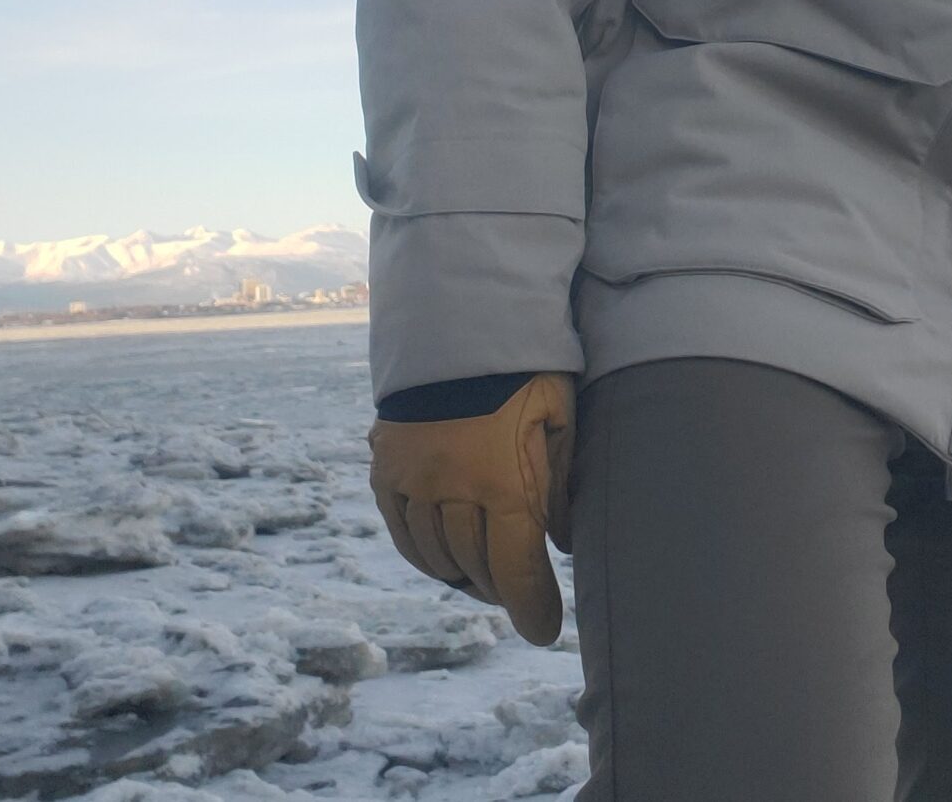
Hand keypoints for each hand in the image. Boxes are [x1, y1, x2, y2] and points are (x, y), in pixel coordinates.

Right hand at [367, 371, 576, 644]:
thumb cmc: (525, 369)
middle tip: (521, 598)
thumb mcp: (558, 423)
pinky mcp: (387, 467)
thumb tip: (563, 546)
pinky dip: (424, 554)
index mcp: (502, 484)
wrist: (458, 321)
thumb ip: (559, 487)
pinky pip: (402, 530)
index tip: (543, 631)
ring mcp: (413, 480)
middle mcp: (451, 491)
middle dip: (503, 590)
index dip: (531, 608)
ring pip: (435, 555)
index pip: (516, 570)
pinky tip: (444, 559)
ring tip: (486, 580)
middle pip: (476, 566)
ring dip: (464, 576)